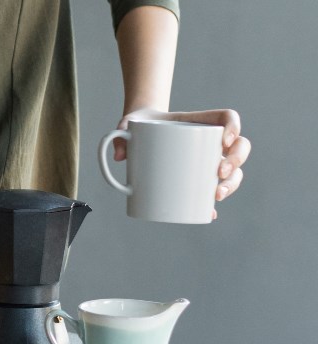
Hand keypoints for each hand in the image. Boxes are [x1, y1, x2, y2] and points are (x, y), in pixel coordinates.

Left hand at [115, 108, 250, 215]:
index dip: (233, 126)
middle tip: (220, 173)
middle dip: (236, 161)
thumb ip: (120, 133)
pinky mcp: (197, 178)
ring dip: (232, 183)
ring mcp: (207, 160)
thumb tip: (118, 156)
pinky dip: (211, 203)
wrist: (137, 132)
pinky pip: (212, 190)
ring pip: (234, 170)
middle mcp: (211, 141)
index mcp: (200, 121)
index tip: (223, 140)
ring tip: (217, 195)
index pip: (227, 118)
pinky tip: (210, 212)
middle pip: (239, 146)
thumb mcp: (128, 124)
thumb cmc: (137, 125)